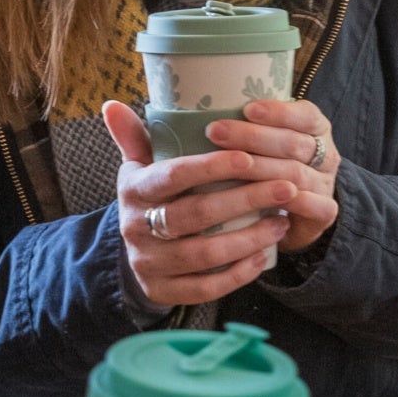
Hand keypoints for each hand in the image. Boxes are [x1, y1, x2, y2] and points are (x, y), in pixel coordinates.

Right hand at [104, 101, 294, 306]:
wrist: (130, 254)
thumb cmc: (149, 198)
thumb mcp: (137, 167)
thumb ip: (134, 136)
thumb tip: (112, 104)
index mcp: (134, 190)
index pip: (173, 175)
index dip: (212, 167)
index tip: (250, 157)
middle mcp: (136, 228)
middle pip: (195, 214)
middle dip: (245, 200)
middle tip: (285, 186)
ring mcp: (148, 264)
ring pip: (204, 254)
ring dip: (249, 238)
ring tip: (281, 221)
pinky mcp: (163, 292)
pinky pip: (206, 288)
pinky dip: (238, 273)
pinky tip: (263, 256)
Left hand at [207, 99, 340, 254]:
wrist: (297, 216)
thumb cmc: (271, 170)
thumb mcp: (267, 143)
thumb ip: (250, 127)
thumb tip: (198, 108)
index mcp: (316, 129)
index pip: (306, 115)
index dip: (278, 112)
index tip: (246, 109)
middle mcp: (326, 155)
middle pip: (293, 143)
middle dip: (253, 137)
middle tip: (215, 131)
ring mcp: (326, 184)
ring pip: (295, 174)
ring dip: (260, 168)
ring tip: (229, 164)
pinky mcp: (325, 213)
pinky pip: (312, 205)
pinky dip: (290, 201)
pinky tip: (265, 197)